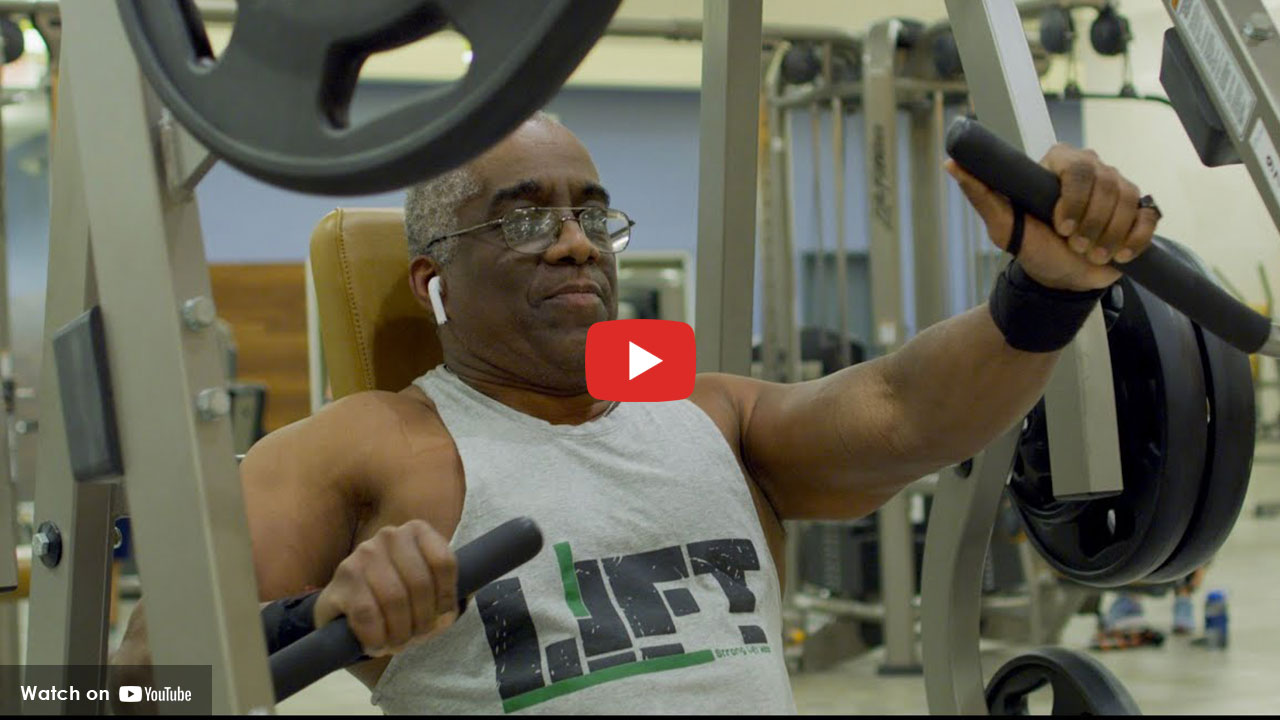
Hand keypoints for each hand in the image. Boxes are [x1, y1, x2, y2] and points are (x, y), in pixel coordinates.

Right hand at [313, 520, 458, 656]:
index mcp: (417, 532)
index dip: (447, 598)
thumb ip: (448, 600)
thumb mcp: (431, 593)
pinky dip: (376, 637)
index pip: (443, 563)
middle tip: (417, 636)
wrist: (349, 607)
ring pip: (394, 599)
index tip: (442, 615)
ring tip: (397, 642)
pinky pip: (366, 613)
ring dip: (400, 632)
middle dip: (423, 620)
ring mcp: (362, 554)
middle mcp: (389, 535)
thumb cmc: (400, 598)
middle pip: (420, 584)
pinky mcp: (342, 579)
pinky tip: (376, 644)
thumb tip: (447, 616)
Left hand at [945, 145, 1160, 290]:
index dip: (1073, 201)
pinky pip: (1148, 218)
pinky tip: (1119, 255)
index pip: (1077, 168)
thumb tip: (951, 163)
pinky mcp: (1139, 210)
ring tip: (1090, 252)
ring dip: (1108, 236)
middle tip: (1074, 245)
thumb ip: (980, 192)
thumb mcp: (1002, 223)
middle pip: (1107, 184)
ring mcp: (1119, 187)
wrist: (1058, 275)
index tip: (1060, 227)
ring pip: (1128, 201)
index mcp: (1060, 162)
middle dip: (1090, 223)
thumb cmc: (1031, 244)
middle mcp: (1093, 167)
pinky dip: (1135, 240)